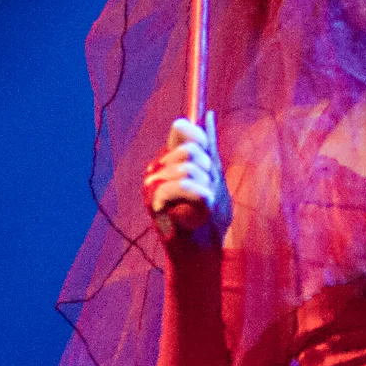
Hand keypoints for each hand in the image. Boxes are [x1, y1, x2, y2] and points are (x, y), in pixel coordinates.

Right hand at [144, 112, 231, 243]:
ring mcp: (150, 184)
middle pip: (190, 150)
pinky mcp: (153, 201)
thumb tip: (209, 114)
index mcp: (168, 159)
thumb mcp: (214, 176)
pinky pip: (186, 187)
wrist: (202, 251)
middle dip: (208, 173)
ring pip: (189, 168)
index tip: (209, 165)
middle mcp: (155, 168)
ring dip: (206, 190)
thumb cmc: (208, 218)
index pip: (182, 128)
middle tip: (206, 195)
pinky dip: (201, 200)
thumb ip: (209, 148)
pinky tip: (195, 214)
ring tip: (201, 208)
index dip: (201, 141)